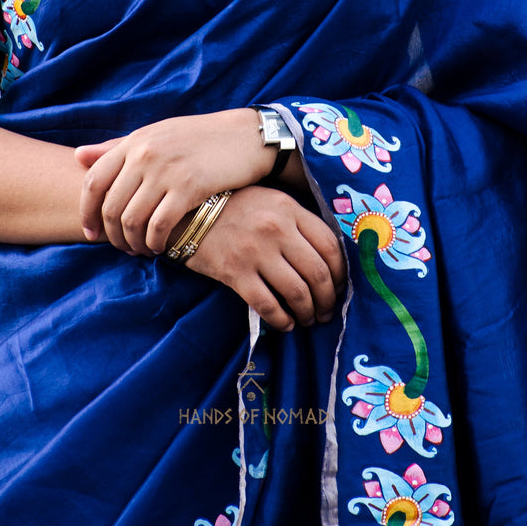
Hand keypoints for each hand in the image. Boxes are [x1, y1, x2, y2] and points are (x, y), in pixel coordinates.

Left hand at [75, 108, 274, 254]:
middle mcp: (145, 154)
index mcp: (134, 141)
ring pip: (131, 220)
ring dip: (133, 243)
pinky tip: (160, 247)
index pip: (93, 182)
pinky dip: (155, 243)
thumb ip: (116, 146)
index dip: (86, 213)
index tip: (90, 233)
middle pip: (110, 207)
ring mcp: (166, 170)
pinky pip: (159, 226)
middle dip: (111, 236)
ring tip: (142, 249)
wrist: (245, 136)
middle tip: (121, 248)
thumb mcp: (155, 135)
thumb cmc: (198, 138)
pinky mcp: (189, 187)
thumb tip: (77, 155)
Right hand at [184, 186, 345, 332]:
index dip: (341, 272)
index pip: (330, 245)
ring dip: (308, 312)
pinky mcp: (235, 272)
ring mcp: (256, 252)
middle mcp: (277, 229)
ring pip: (297, 292)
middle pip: (317, 273)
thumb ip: (297, 221)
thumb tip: (326, 256)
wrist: (186, 211)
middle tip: (328, 312)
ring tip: (308, 319)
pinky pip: (268, 305)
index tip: (340, 286)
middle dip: (328, 299)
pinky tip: (285, 324)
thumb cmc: (234, 206)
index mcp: (289, 209)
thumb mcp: (270, 201)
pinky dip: (282, 320)